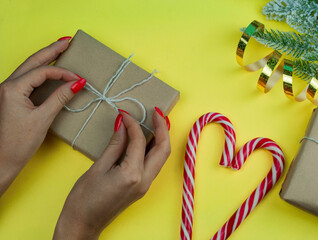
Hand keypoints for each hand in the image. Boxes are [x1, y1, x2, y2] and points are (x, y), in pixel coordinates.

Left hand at [0, 37, 85, 195]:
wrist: (1, 161)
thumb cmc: (18, 143)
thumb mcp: (43, 119)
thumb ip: (60, 97)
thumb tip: (77, 83)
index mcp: (12, 89)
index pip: (42, 71)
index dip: (63, 72)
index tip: (79, 79)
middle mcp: (7, 86)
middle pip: (33, 61)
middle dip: (51, 51)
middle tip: (67, 41)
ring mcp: (8, 91)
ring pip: (29, 68)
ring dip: (45, 59)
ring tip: (60, 50)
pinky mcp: (12, 98)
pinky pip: (27, 79)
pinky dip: (41, 72)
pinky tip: (49, 70)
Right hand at [53, 109, 170, 239]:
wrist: (83, 225)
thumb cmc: (84, 199)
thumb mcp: (98, 167)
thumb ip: (115, 144)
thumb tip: (122, 124)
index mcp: (132, 175)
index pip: (139, 141)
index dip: (133, 124)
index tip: (125, 113)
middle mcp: (144, 180)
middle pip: (163, 149)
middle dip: (163, 128)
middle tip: (157, 112)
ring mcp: (145, 185)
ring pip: (162, 157)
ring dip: (161, 138)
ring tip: (156, 122)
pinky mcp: (142, 187)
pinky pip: (153, 164)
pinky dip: (153, 149)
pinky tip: (147, 138)